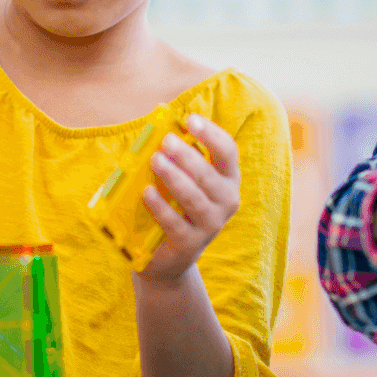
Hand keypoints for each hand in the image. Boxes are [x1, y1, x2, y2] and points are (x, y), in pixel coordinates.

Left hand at [138, 115, 240, 283]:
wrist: (169, 257)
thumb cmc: (175, 207)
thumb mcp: (181, 180)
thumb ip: (176, 157)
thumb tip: (158, 127)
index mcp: (228, 179)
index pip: (228, 151)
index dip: (211, 133)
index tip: (190, 119)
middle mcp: (226, 202)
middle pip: (209, 174)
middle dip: (187, 155)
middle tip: (165, 140)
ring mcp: (211, 225)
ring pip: (195, 198)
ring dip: (174, 177)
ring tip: (155, 160)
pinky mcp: (191, 244)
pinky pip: (176, 223)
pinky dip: (161, 206)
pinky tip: (147, 192)